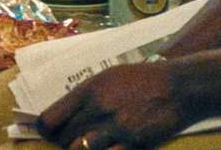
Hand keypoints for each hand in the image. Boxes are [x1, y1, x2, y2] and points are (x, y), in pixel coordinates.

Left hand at [37, 60, 187, 148]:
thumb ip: (84, 94)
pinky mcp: (133, 143)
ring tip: (82, 145)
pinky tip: (103, 149)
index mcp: (87, 91)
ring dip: (78, 149)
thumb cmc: (139, 79)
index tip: (44, 131)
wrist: (176, 86)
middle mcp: (97, 109)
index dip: (44, 128)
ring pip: (80, 149)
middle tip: (63, 140)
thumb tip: (65, 110)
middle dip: (60, 141)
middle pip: (63, 136)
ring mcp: (115, 128)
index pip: (51, 117)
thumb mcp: (105, 77)